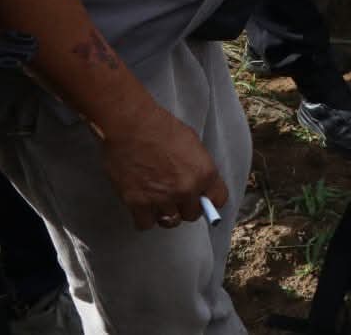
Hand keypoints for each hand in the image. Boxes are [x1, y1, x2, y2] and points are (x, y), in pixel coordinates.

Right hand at [98, 97, 227, 230]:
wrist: (132, 125)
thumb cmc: (162, 128)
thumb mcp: (193, 145)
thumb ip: (199, 169)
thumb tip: (200, 187)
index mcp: (205, 173)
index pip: (218, 200)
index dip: (209, 199)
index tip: (201, 198)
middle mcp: (186, 190)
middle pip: (192, 214)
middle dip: (185, 206)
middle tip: (174, 196)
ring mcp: (162, 198)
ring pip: (170, 222)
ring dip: (165, 213)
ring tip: (158, 200)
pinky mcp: (138, 203)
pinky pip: (145, 224)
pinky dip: (144, 218)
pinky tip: (142, 205)